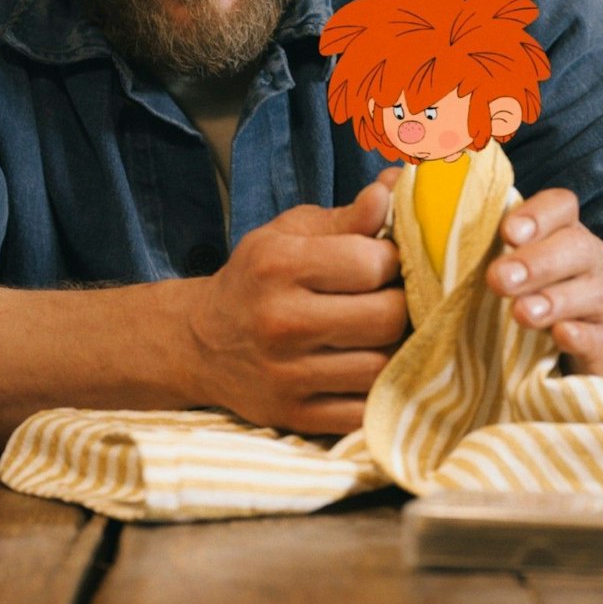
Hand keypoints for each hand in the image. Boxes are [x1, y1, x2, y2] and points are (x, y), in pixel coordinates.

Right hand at [177, 175, 404, 434]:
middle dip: (402, 305)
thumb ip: (348, 216)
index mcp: (280, 266)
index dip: (393, 260)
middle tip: (392, 299)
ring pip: (381, 367)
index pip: (372, 263)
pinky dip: (378, 392)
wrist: (200, 343)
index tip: (386, 262)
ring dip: (395, 349)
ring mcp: (287, 376)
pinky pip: (363, 412)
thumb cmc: (258, 278)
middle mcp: (281, 321)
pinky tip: (370, 369)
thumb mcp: (291, 234)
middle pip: (386, 318)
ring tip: (384, 334)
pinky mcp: (295, 416)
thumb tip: (395, 186)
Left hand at [486, 188, 602, 375]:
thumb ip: (486, 251)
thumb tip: (438, 238)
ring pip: (593, 293)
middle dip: (536, 262)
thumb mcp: (509, 271)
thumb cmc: (526, 299)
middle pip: (577, 247)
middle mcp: (590, 262)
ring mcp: (601, 304)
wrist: (568, 357)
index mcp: (564, 233)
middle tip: (498, 279)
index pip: (561, 206)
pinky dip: (580, 336)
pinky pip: (599, 338)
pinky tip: (560, 335)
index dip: (537, 215)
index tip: (507, 233)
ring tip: (520, 313)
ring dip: (554, 301)